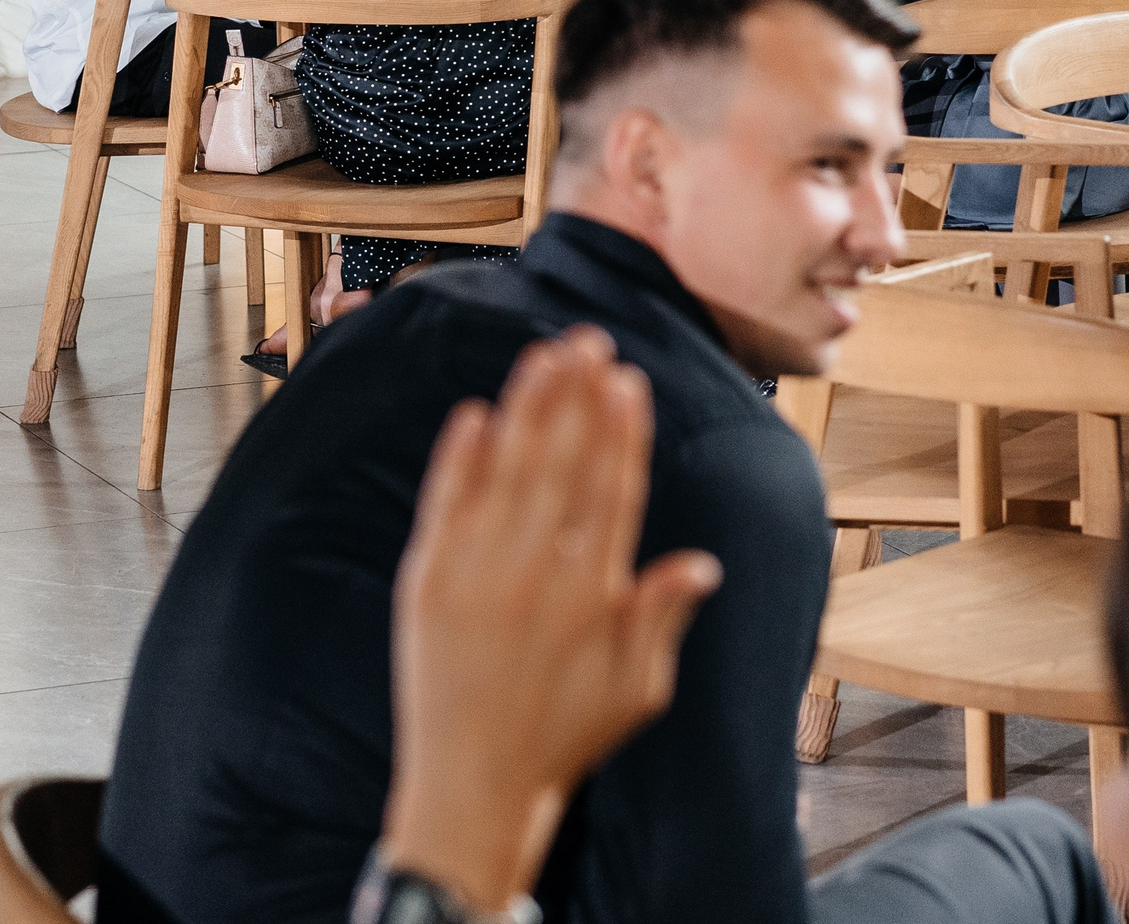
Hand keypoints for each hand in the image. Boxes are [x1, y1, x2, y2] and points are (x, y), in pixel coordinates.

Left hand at [385, 325, 720, 911]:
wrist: (470, 788)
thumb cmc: (562, 737)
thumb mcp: (637, 689)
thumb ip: (662, 617)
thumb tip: (701, 561)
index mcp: (592, 596)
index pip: (612, 492)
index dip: (621, 432)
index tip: (629, 380)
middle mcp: (536, 576)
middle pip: (562, 465)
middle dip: (577, 397)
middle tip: (589, 339)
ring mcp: (476, 575)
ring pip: (507, 471)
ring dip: (527, 407)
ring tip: (543, 354)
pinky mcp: (427, 584)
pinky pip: (446, 505)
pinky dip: (459, 458)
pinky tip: (474, 413)